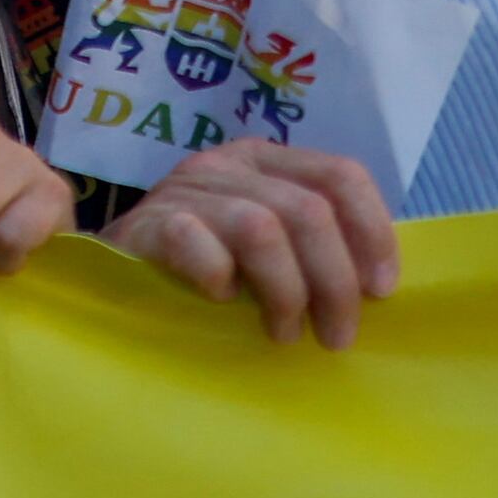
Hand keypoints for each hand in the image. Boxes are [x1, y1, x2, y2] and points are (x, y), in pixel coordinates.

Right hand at [107, 139, 399, 345]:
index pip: (340, 174)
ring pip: (261, 228)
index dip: (373, 232)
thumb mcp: (269, 243)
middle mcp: (226, 163)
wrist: (115, 276)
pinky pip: (199, 246)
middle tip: (337, 336)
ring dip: (285, 291)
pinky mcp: (147, 222)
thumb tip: (379, 284)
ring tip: (284, 332)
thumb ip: (312, 242)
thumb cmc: (208, 264)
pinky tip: (221, 302)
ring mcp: (184, 189)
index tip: (381, 291)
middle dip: (334, 282)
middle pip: (308, 211)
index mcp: (266, 160)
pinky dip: (220, 280)